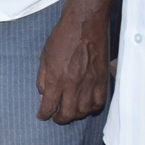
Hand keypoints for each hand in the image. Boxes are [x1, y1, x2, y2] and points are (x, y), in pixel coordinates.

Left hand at [36, 0, 111, 124]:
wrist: (84, 25)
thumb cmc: (61, 38)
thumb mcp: (44, 57)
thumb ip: (43, 78)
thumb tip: (43, 95)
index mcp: (57, 79)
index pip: (49, 106)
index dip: (44, 114)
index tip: (41, 116)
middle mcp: (74, 85)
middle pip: (69, 113)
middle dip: (60, 119)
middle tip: (55, 117)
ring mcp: (91, 83)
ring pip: (85, 111)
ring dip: (76, 115)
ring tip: (70, 112)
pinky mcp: (103, 80)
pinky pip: (100, 102)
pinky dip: (93, 108)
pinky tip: (87, 106)